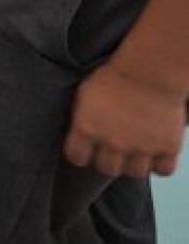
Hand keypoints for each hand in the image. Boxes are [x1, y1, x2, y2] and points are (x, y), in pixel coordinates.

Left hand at [64, 60, 185, 178]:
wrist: (150, 70)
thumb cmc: (114, 76)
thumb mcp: (85, 94)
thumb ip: (81, 118)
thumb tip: (78, 133)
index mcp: (87, 127)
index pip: (76, 157)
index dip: (80, 155)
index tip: (85, 151)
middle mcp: (112, 142)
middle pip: (107, 169)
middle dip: (108, 161)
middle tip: (113, 150)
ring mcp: (141, 147)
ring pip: (134, 173)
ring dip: (133, 164)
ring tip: (135, 152)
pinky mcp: (167, 147)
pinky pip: (163, 171)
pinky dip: (160, 165)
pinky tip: (156, 155)